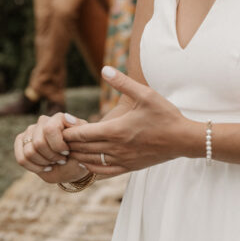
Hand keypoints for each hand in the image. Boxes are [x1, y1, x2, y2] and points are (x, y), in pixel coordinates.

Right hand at [14, 111, 90, 183]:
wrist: (70, 166)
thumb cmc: (78, 156)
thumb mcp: (84, 147)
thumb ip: (77, 133)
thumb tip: (67, 118)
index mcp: (59, 118)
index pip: (50, 129)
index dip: (57, 145)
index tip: (67, 152)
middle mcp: (43, 121)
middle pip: (38, 142)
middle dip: (51, 157)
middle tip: (61, 160)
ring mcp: (31, 130)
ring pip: (29, 151)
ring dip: (43, 162)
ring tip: (53, 162)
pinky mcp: (21, 141)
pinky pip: (21, 158)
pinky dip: (33, 167)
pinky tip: (43, 167)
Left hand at [62, 66, 191, 175]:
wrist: (183, 139)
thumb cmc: (164, 115)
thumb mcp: (145, 93)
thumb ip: (122, 82)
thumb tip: (105, 69)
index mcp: (116, 130)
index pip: (81, 134)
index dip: (67, 130)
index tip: (59, 123)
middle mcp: (115, 148)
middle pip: (81, 149)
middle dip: (67, 142)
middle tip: (56, 135)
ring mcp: (121, 160)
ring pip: (89, 161)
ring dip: (75, 155)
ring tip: (66, 147)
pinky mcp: (128, 168)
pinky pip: (102, 171)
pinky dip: (89, 167)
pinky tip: (85, 160)